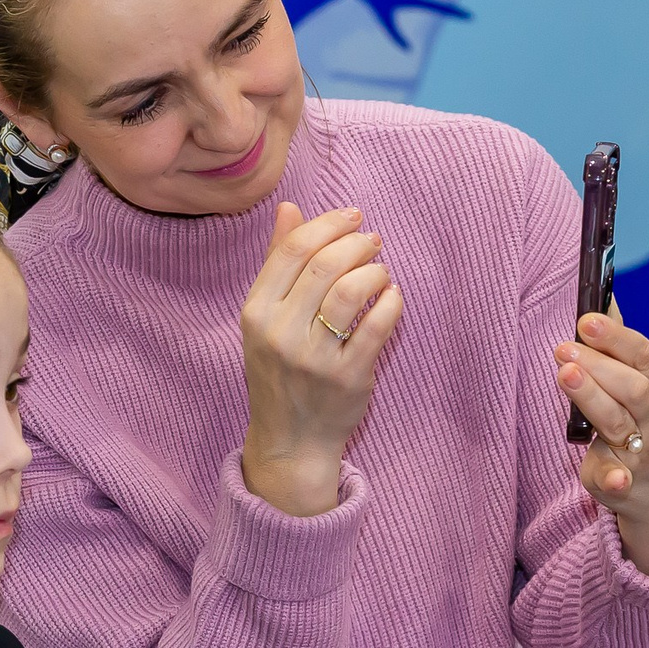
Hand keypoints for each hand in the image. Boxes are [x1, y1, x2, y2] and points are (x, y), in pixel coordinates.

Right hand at [238, 202, 403, 516]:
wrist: (290, 439)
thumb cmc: (280, 370)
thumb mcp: (266, 318)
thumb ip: (278, 262)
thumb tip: (290, 208)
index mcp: (256, 312)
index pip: (292, 250)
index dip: (328, 224)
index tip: (353, 217)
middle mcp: (279, 333)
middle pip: (323, 265)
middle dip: (356, 243)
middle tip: (373, 241)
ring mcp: (313, 358)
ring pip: (350, 292)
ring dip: (374, 271)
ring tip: (381, 270)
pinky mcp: (347, 377)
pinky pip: (377, 326)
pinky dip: (390, 302)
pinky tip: (392, 296)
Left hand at [554, 307, 648, 578]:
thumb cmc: (644, 418)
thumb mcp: (643, 379)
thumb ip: (620, 345)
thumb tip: (602, 298)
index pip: (641, 353)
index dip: (614, 336)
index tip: (585, 320)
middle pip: (630, 387)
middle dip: (597, 366)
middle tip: (563, 349)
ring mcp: (641, 449)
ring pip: (618, 423)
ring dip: (593, 400)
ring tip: (566, 376)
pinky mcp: (622, 480)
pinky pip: (618, 480)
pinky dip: (616, 478)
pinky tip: (612, 477)